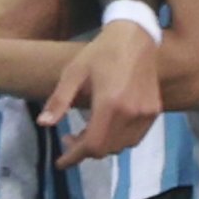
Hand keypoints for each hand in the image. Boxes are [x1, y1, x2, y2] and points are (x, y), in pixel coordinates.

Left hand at [42, 17, 163, 164]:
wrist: (135, 36)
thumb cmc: (100, 52)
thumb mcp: (73, 73)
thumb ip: (59, 101)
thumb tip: (43, 124)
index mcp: (110, 104)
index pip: (92, 145)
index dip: (74, 157)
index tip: (61, 162)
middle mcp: (131, 113)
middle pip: (106, 149)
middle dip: (84, 150)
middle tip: (69, 138)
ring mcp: (146, 114)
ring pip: (121, 146)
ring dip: (102, 146)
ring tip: (86, 132)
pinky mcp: (154, 111)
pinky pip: (135, 138)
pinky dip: (119, 140)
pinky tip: (107, 127)